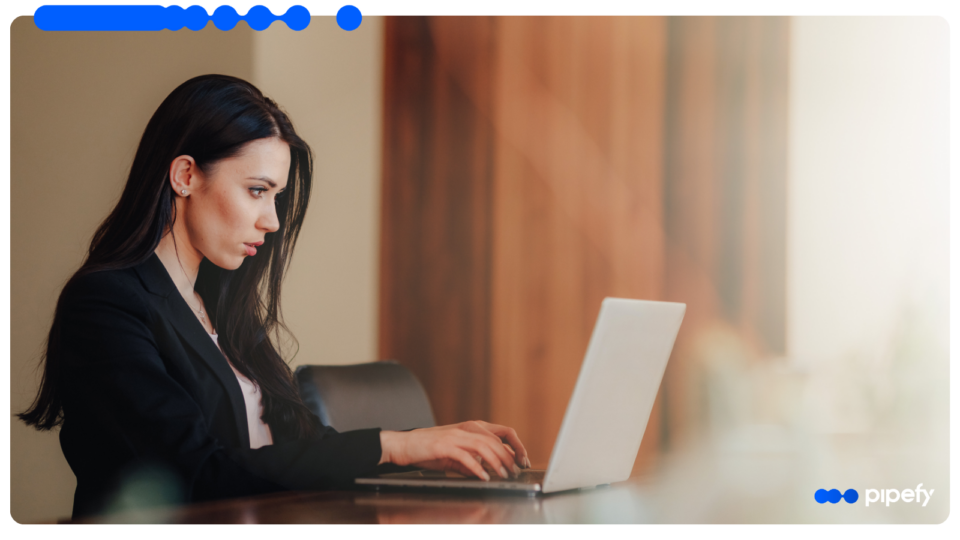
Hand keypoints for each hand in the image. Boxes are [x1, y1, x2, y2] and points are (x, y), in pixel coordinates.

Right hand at [379, 421, 529, 480]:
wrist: (403, 445)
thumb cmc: (429, 449)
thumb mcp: (455, 454)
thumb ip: (472, 460)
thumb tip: (488, 472)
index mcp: (471, 428)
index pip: (502, 432)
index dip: (515, 446)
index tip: (521, 461)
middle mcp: (466, 428)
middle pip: (496, 440)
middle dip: (509, 457)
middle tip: (515, 472)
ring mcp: (455, 436)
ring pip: (484, 446)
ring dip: (496, 462)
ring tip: (503, 475)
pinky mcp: (444, 445)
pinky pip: (465, 456)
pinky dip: (477, 468)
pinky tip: (484, 477)